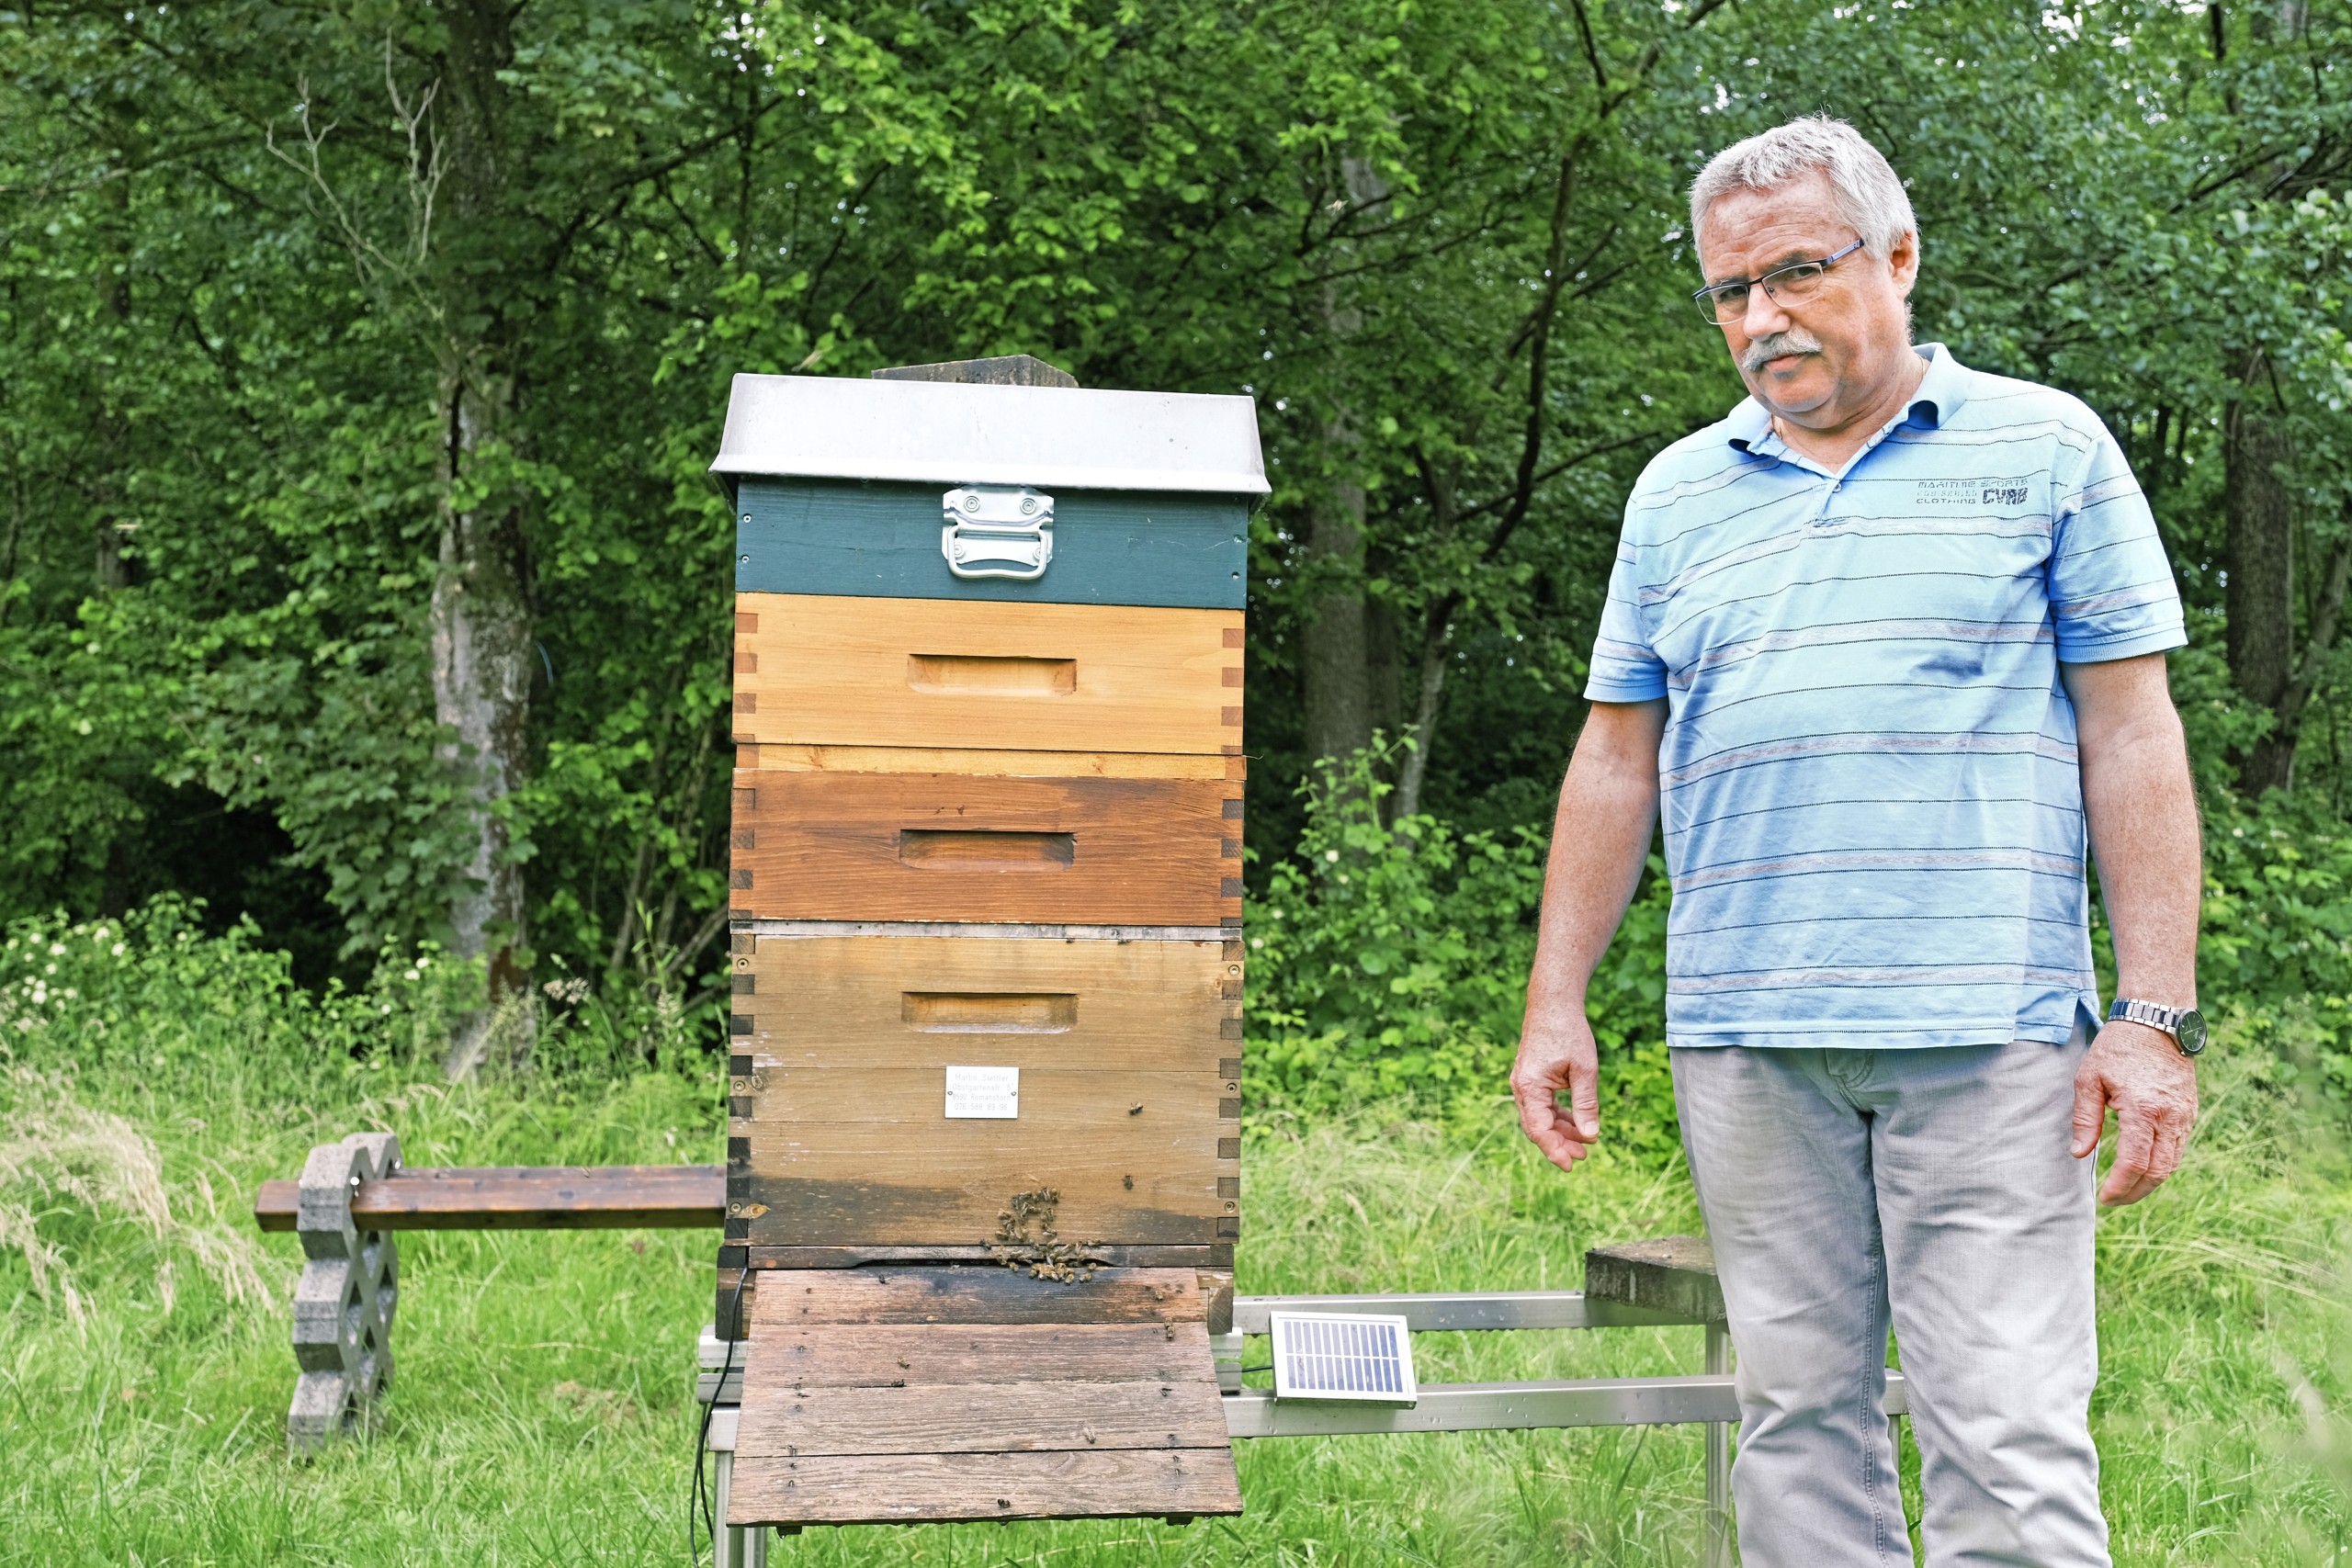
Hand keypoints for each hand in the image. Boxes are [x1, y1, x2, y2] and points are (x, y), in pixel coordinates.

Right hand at [1512, 1005, 1601, 1171]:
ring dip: (1561, 1131)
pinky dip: (1558, 1116)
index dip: (1554, 1150)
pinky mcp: (1531, 1078)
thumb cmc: (1569, 1033)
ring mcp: (1524, 1083)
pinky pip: (1542, 1105)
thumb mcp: (1584, 1070)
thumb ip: (1586, 1104)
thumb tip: (1591, 1135)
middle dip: (1560, 1144)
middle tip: (1584, 1155)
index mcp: (1530, 1086)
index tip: (1571, 1165)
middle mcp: (1521, 1087)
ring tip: (1586, 1141)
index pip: (1538, 1129)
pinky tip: (1576, 1122)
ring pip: (1540, 1117)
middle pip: (1537, 1126)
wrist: (1553, 1004)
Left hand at [2071, 1019, 2198, 1205]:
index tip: (2105, 1197)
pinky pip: (2178, 1148)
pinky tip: (2142, 1168)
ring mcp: (2184, 1116)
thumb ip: (2086, 1119)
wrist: (2156, 1023)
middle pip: (2158, 1171)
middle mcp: (2169, 1116)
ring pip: (2172, 1163)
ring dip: (2150, 1182)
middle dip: (2136, 1191)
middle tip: (2114, 1200)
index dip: (2121, 1185)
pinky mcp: (2189, 1112)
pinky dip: (2161, 1164)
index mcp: (2143, 1108)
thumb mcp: (2089, 1079)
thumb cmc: (2117, 1048)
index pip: (2135, 1161)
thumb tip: (2079, 1153)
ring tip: (2126, 1189)